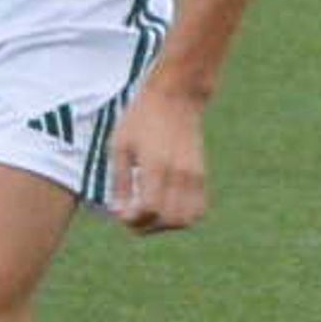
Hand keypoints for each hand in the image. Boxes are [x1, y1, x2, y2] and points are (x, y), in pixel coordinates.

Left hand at [107, 88, 209, 233]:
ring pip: (186, 219)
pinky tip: (166, 204)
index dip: (133, 219)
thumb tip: (119, 213)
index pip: (150, 209)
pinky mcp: (202, 174)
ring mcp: (194, 175)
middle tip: (133, 215)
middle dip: (147, 226)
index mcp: (156, 165)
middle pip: (169, 220)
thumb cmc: (141, 117)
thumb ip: (119, 182)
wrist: (176, 95)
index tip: (121, 213)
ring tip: (150, 212)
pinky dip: (183, 216)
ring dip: (166, 224)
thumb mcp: (119, 145)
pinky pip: (199, 208)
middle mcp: (179, 173)